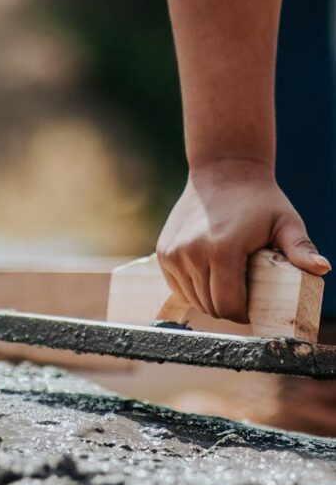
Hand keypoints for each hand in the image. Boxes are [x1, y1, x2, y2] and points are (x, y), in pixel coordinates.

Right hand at [157, 160, 330, 322]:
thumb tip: (323, 268)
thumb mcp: (285, 223)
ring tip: (227, 283)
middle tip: (243, 296)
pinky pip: (179, 287)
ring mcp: (174, 254)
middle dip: (228, 308)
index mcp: (223, 250)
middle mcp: (192, 254)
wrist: (223, 170)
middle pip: (210, 306)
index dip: (243, 314)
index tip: (253, 308)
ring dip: (209, 299)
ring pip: (193, 300)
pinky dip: (193, 288)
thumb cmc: (260, 200)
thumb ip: (300, 249)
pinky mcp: (164, 254)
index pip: (229, 306)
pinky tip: (208, 275)